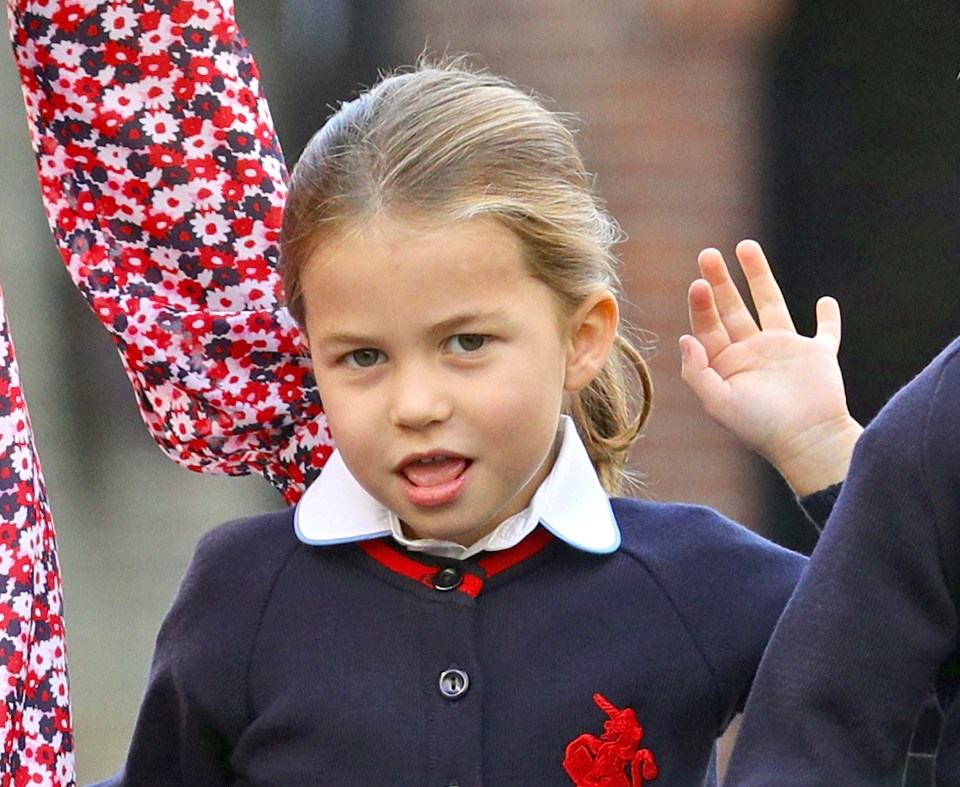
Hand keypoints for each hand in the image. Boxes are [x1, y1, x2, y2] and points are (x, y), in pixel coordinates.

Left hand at [680, 240, 861, 495]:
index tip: (698, 283)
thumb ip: (697, 372)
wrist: (805, 442)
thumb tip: (684, 337)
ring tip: (746, 246)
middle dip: (720, 281)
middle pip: (732, 308)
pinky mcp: (818, 356)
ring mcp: (785, 352)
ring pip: (771, 305)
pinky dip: (828, 318)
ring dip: (759, 277)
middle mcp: (752, 353)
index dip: (701, 304)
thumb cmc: (758, 427)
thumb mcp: (718, 403)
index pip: (708, 326)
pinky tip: (825, 301)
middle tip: (708, 254)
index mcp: (726, 364)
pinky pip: (826, 332)